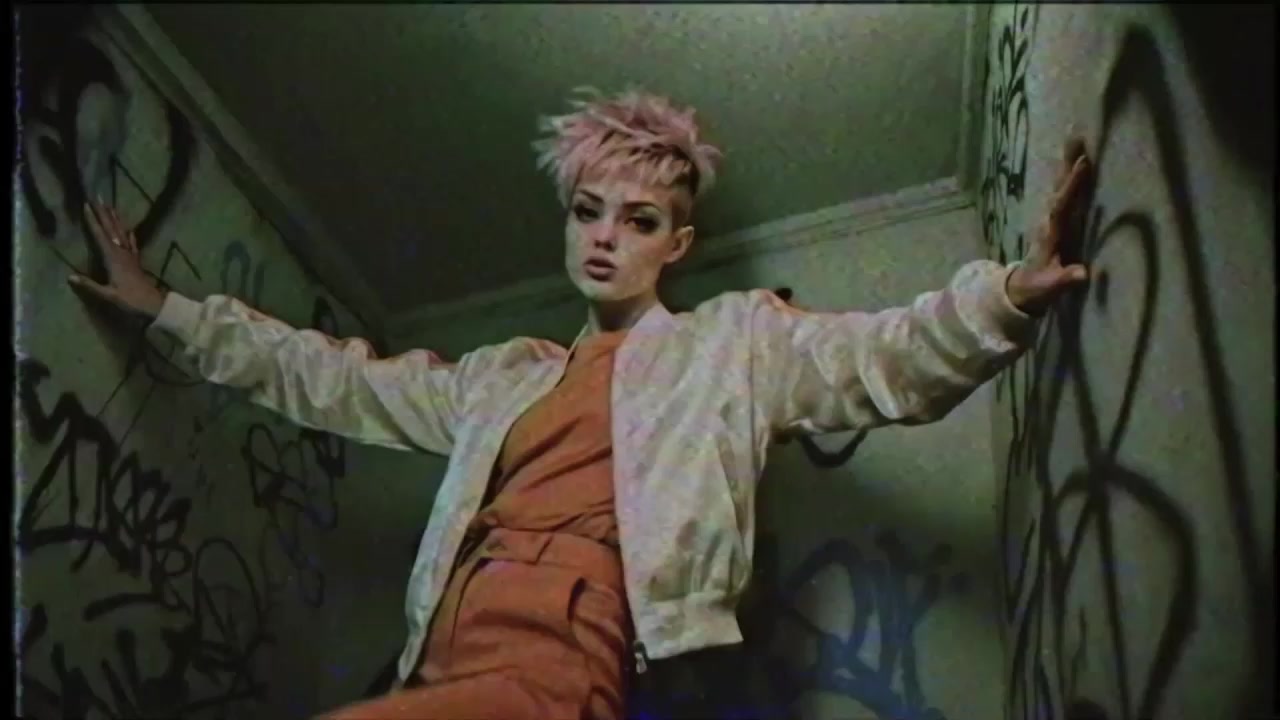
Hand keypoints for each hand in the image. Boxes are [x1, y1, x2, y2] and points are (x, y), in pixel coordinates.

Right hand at [68, 201, 167, 317]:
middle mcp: (122, 253)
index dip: (93, 220)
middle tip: (98, 197)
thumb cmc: (130, 300)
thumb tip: (69, 276)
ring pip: (122, 233)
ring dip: (115, 219)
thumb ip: (89, 286)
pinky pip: (132, 244)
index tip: (87, 205)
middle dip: (103, 213)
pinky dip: (130, 235)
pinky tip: (129, 229)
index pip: (100, 235)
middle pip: (111, 229)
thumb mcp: (108, 295)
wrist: (154, 304)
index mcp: (113, 258)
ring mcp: (130, 256)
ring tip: (110, 206)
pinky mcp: (136, 261)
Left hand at [1007, 137, 1092, 314]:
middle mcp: (1049, 222)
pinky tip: (1076, 161)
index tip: (1083, 163)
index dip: (1072, 186)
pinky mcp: (1056, 220)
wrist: (1023, 288)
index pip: (1061, 205)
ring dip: (1067, 164)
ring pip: (1060, 187)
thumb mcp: (1050, 288)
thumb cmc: (1038, 288)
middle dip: (1067, 164)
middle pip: (1059, 188)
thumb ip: (1064, 280)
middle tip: (1076, 136)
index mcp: (1050, 234)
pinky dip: (1070, 175)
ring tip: (1076, 139)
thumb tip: (1082, 274)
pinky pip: (1064, 192)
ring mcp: (1051, 220)